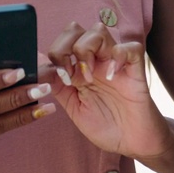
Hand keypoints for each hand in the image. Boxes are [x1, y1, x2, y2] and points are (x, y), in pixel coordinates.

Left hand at [43, 23, 171, 159]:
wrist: (133, 143)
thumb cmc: (105, 125)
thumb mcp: (73, 107)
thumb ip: (56, 86)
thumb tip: (37, 64)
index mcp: (79, 67)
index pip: (61, 41)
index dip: (54, 54)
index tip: (59, 78)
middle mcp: (95, 60)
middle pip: (75, 29)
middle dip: (65, 46)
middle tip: (70, 74)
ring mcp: (115, 63)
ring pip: (99, 30)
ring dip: (87, 49)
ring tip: (90, 77)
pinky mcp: (136, 70)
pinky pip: (131, 47)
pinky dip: (118, 56)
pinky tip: (112, 77)